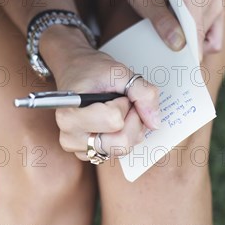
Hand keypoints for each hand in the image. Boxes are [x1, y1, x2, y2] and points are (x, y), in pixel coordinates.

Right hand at [47, 42, 159, 160]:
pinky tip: (116, 121)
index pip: (114, 121)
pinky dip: (125, 136)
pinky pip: (119, 151)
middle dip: (132, 120)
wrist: (75, 72)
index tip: (117, 94)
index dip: (124, 104)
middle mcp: (70, 136)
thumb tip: (154, 123)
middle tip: (123, 102)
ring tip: (119, 110)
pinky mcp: (88, 154)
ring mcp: (79, 148)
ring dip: (130, 128)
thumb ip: (142, 93)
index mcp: (70, 114)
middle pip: (121, 142)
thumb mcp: (119, 72)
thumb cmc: (91, 70)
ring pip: (122, 148)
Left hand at [124, 0, 224, 61]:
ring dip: (190, 41)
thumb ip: (159, 19)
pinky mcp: (218, 10)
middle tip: (164, 39)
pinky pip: (214, 41)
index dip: (187, 49)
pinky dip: (201, 43)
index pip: (195, 26)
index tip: (179, 67)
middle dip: (184, 45)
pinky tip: (184, 33)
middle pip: (201, 35)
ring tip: (172, 26)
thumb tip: (178, 44)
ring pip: (208, 40)